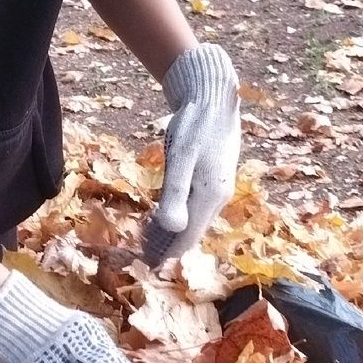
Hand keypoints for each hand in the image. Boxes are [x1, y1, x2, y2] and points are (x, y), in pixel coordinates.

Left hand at [143, 43, 239, 263]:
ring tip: (150, 240)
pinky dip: (180, 216)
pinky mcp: (214, 178)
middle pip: (193, 233)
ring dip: (174, 233)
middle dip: (169, 247)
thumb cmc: (194, 123)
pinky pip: (196, 207)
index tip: (147, 266)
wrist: (212, 95)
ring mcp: (218, 188)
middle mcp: (218, 197)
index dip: (167, 254)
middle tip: (143, 257)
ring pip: (195, 221)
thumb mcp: (181, 157)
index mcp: (210, 196)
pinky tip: (165, 215)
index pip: (188, 238)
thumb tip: (172, 229)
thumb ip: (176, 193)